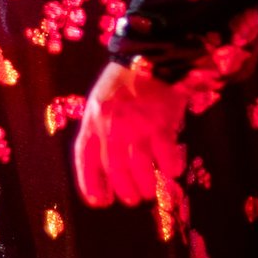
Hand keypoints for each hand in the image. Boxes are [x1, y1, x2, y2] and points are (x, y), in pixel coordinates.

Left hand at [74, 62, 187, 208]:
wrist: (150, 56)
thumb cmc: (124, 82)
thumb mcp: (100, 102)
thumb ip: (99, 130)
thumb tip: (107, 166)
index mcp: (93, 119)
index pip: (85, 159)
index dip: (90, 183)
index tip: (99, 201)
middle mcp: (111, 126)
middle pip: (115, 169)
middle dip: (124, 190)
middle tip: (132, 199)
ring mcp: (136, 126)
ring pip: (139, 169)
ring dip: (146, 186)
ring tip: (149, 191)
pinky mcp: (160, 124)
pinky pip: (166, 156)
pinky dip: (170, 167)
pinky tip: (172, 170)